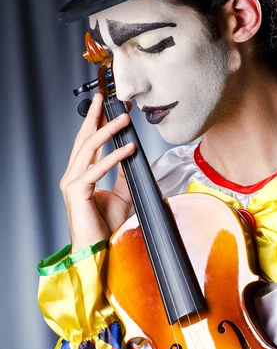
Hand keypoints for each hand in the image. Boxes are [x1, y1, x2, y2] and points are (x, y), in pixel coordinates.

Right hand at [60, 93, 135, 252]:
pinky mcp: (77, 192)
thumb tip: (131, 155)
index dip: (98, 124)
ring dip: (108, 131)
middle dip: (95, 117)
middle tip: (106, 98)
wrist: (99, 250)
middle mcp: (73, 176)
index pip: (88, 144)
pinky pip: (97, 169)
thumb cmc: (106, 227)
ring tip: (124, 119)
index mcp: (80, 175)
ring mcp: (72, 183)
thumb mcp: (122, 194)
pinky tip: (129, 148)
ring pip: (89, 149)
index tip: (108, 107)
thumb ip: (123, 174)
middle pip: (84, 139)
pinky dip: (114, 157)